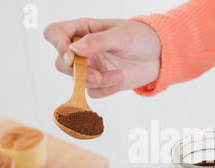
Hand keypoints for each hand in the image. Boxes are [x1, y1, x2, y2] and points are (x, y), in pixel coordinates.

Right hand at [43, 18, 160, 97]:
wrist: (159, 56)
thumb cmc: (141, 37)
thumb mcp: (121, 35)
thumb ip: (97, 41)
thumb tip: (74, 49)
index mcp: (83, 29)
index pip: (55, 33)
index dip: (57, 44)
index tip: (71, 53)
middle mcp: (82, 49)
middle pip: (60, 63)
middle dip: (78, 72)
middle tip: (97, 75)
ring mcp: (90, 67)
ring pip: (77, 81)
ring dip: (97, 82)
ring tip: (119, 75)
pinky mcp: (101, 83)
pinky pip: (93, 92)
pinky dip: (107, 90)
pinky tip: (121, 80)